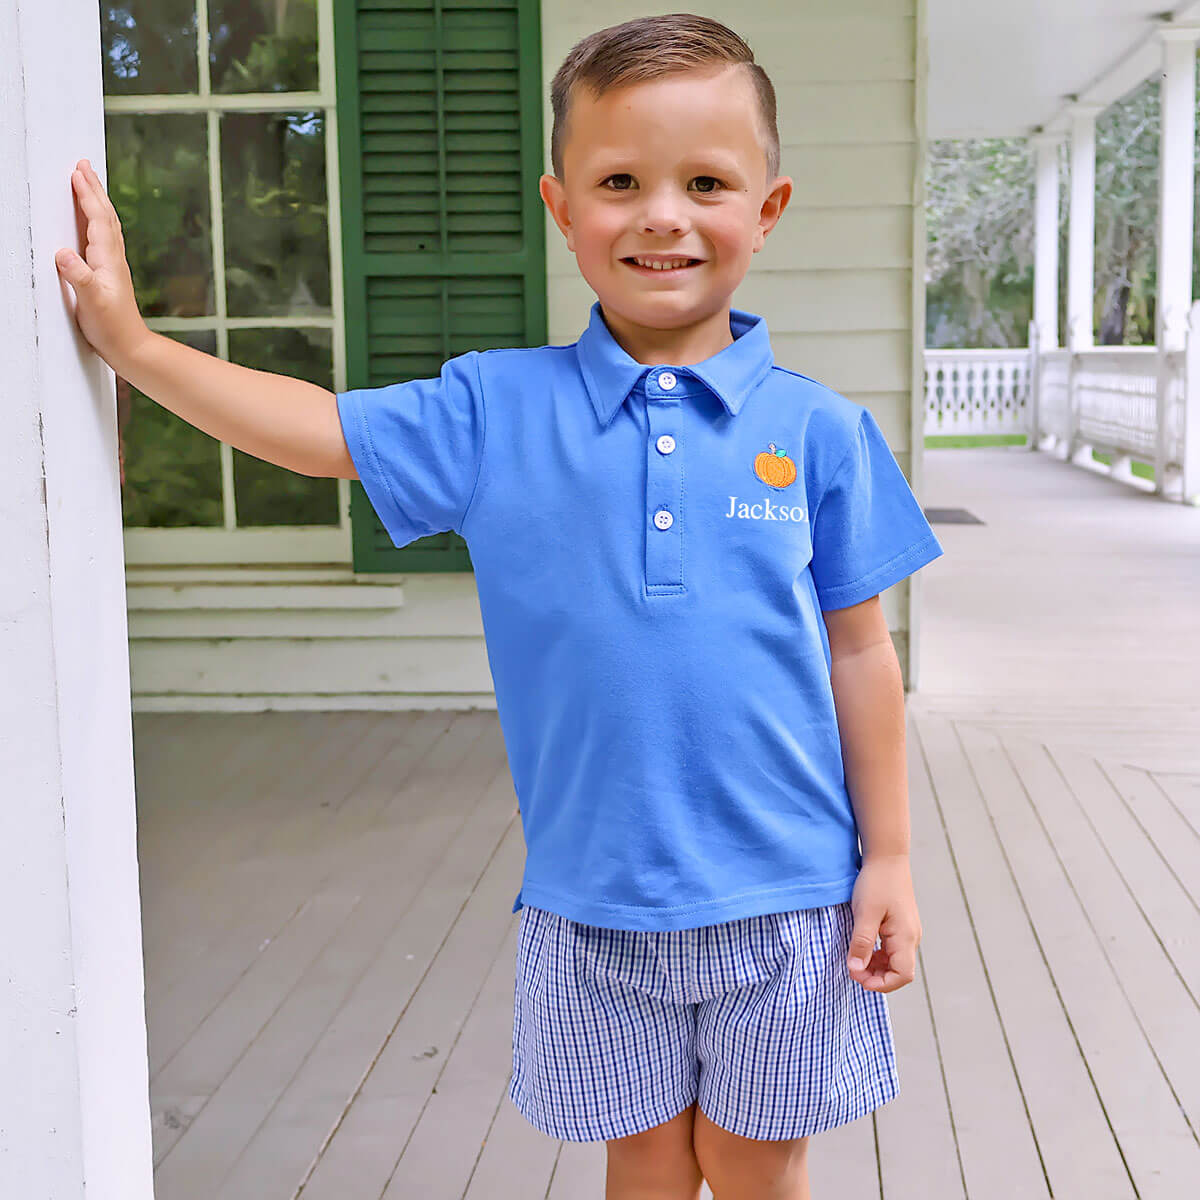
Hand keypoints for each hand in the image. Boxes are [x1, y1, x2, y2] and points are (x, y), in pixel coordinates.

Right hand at [54, 158, 150, 371]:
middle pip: (105, 216)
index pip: (97, 219)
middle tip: (84, 165)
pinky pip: (103, 238)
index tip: (78, 172)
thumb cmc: (112, 328)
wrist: (131, 348)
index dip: (88, 195)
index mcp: (108, 260)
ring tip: (89, 183)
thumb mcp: (91, 302)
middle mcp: (114, 259)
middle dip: (94, 189)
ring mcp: (113, 266)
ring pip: (106, 225)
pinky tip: (94, 223)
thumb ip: (79, 277)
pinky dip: (98, 221)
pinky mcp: (110, 275)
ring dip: (97, 201)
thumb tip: (63, 253)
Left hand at [845, 853, 919, 992]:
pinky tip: (863, 948)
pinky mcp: (901, 925)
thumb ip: (861, 943)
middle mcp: (911, 937)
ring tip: (855, 960)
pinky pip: (892, 949)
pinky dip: (878, 955)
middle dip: (876, 977)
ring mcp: (907, 931)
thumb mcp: (865, 913)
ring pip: (895, 961)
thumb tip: (856, 969)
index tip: (858, 978)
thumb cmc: (877, 882)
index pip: (902, 975)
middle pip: (899, 971)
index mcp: (906, 936)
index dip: (882, 984)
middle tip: (852, 969)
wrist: (887, 857)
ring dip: (876, 966)